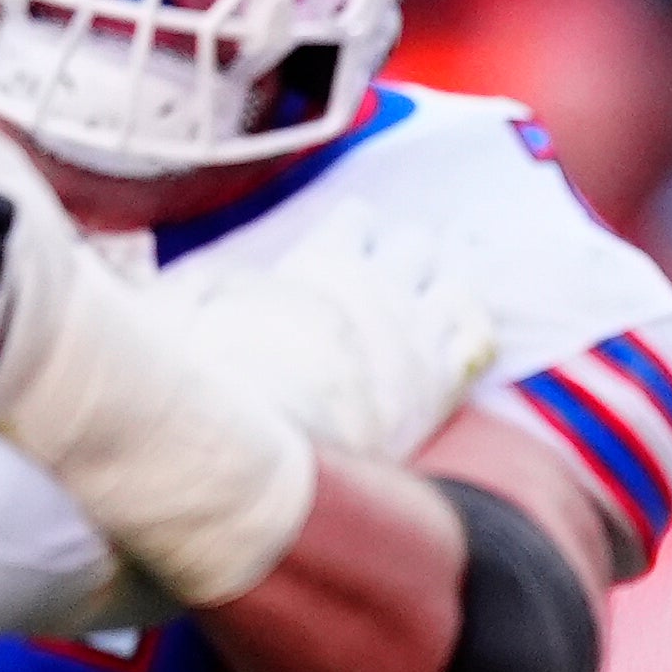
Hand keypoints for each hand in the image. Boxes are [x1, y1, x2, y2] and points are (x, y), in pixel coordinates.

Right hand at [156, 205, 498, 462]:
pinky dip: (475, 329)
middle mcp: (378, 289)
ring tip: (447, 290)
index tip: (352, 241)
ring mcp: (416, 336)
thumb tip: (227, 283)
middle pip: (416, 246)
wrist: (263, 450)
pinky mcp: (438, 388)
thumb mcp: (192, 306)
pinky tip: (470, 333)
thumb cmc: (212, 380)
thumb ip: (220, 286)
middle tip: (405, 269)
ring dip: (451, 284)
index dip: (355, 230)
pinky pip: (480, 341)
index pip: (357, 221)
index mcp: (321, 261)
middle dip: (409, 254)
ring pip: (457, 284)